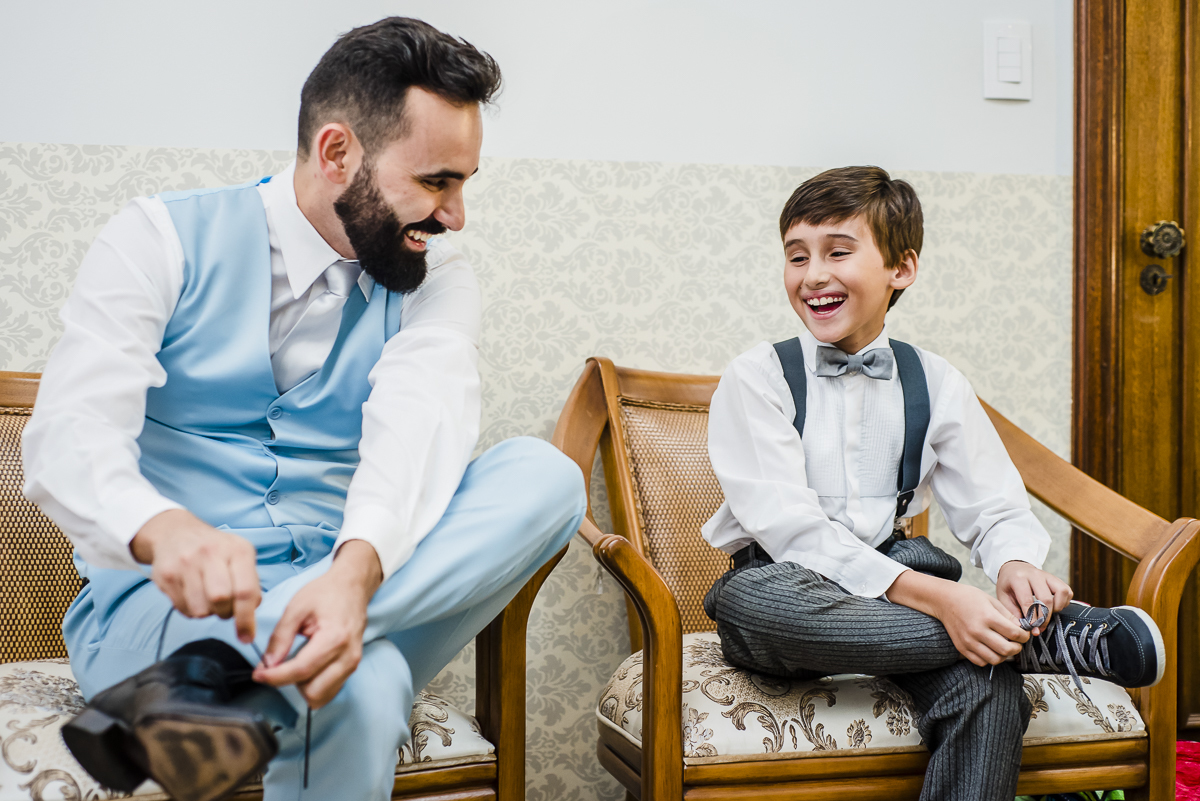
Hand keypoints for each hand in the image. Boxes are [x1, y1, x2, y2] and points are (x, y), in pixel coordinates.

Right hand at [131, 509, 261, 642]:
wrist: (176, 533)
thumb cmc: (215, 550)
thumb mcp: (240, 557)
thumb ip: (250, 584)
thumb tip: (250, 613)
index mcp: (237, 550)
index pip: (245, 591)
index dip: (247, 619)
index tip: (247, 637)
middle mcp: (211, 553)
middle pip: (221, 601)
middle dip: (225, 613)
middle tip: (224, 608)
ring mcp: (186, 563)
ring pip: (200, 609)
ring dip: (207, 613)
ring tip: (207, 597)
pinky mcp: (165, 574)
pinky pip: (182, 608)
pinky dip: (190, 609)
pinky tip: (192, 593)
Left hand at [253, 540, 382, 707]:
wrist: (352, 587)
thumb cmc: (325, 593)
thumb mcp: (296, 608)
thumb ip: (280, 638)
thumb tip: (267, 664)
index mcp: (335, 638)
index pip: (301, 670)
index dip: (275, 677)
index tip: (258, 674)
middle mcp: (348, 656)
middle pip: (313, 691)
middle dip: (290, 683)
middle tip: (277, 666)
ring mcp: (353, 664)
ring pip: (322, 696)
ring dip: (302, 686)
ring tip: (294, 665)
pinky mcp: (352, 667)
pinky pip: (330, 690)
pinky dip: (314, 685)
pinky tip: (306, 668)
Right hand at [886, 570, 1028, 666]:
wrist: (944, 600)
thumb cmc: (968, 597)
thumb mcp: (991, 601)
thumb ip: (1007, 616)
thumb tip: (1021, 629)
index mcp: (987, 616)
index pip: (1014, 633)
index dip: (1024, 636)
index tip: (1024, 635)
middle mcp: (977, 630)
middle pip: (1006, 649)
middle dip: (1017, 648)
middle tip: (1017, 643)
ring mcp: (968, 641)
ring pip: (994, 659)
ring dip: (1004, 656)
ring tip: (1004, 647)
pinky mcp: (962, 648)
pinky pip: (981, 662)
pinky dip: (989, 659)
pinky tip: (991, 650)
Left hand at [995, 561, 1072, 634]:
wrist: (1015, 568)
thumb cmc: (1009, 585)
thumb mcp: (1004, 597)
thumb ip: (1012, 612)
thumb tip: (1025, 628)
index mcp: (1018, 578)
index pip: (1027, 601)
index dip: (1031, 618)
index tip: (1032, 628)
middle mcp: (1035, 575)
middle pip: (1046, 599)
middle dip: (1044, 617)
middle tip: (1040, 627)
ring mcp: (1048, 575)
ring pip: (1061, 592)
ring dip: (1057, 608)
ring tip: (1047, 613)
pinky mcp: (1057, 579)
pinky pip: (1067, 592)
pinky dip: (1063, 603)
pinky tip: (1053, 607)